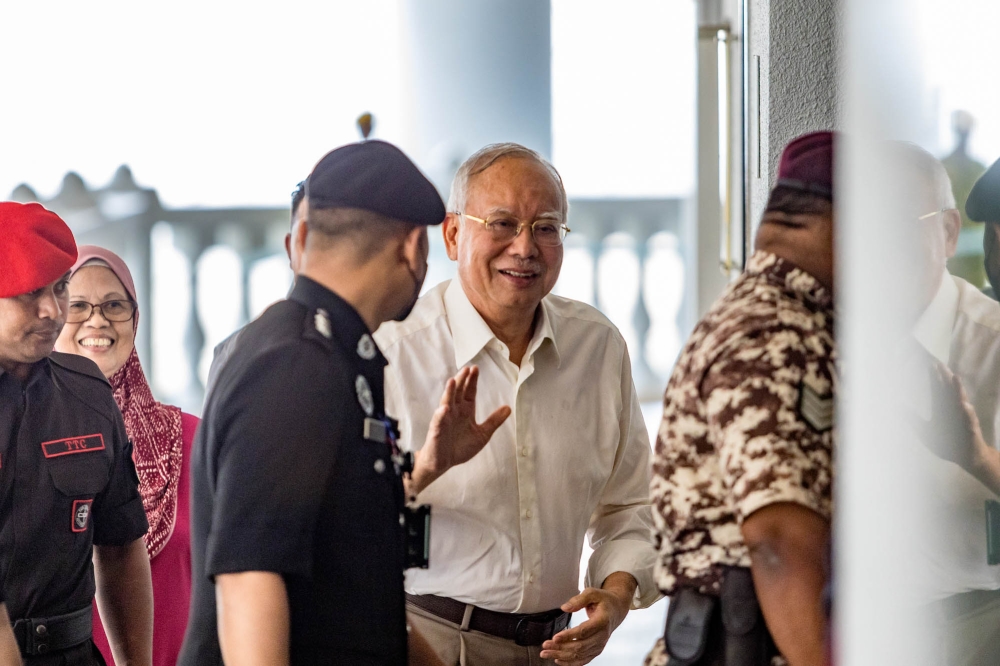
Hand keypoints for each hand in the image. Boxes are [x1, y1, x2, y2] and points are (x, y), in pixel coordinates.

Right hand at [409, 366, 510, 494]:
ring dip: (449, 392)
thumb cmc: (460, 447)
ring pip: (446, 402)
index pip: (469, 392)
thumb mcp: (482, 434)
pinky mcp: (436, 431)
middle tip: (466, 369)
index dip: (472, 381)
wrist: (444, 463)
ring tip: (452, 380)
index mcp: (465, 411)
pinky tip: (444, 408)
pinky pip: (438, 422)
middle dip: (461, 381)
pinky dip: (441, 415)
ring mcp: (444, 420)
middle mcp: (454, 411)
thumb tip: (508, 408)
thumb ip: (494, 421)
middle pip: (457, 392)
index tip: (475, 368)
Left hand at [539, 584, 631, 665]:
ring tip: (545, 653)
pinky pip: (583, 660)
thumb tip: (564, 608)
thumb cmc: (603, 600)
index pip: (584, 631)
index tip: (555, 637)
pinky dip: (570, 662)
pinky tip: (558, 660)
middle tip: (545, 645)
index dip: (569, 635)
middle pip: (580, 646)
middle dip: (561, 647)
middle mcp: (603, 636)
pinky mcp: (596, 650)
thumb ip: (579, 599)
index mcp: (602, 621)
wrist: (616, 610)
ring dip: (562, 655)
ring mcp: (600, 645)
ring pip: (580, 654)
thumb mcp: (592, 593)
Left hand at [920, 359, 987, 471]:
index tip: (930, 364)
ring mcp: (963, 418)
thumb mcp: (925, 431)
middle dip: (944, 377)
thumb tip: (898, 408)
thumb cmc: (947, 443)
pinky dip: (967, 412)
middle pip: (948, 390)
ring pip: (961, 400)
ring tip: (954, 377)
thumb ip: (912, 419)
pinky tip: (964, 404)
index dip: (934, 378)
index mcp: (942, 409)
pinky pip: (969, 420)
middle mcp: (953, 410)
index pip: (937, 390)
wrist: (966, 457)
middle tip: (939, 363)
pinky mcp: (971, 429)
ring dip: (957, 389)